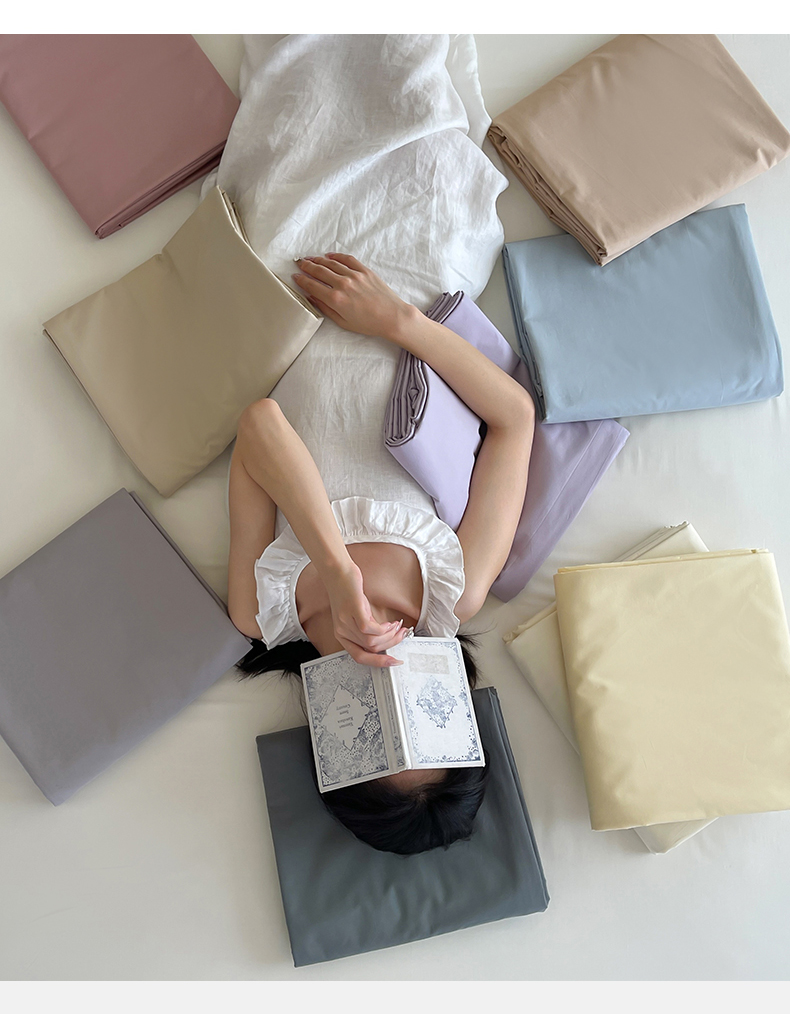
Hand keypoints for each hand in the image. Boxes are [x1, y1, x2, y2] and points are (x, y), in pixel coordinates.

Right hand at [292, 254, 412, 341]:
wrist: (392, 317)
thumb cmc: (369, 324)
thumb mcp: (343, 322)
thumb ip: (325, 308)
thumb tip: (312, 297)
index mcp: (335, 299)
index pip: (312, 285)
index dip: (301, 280)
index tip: (295, 276)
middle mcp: (343, 284)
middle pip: (319, 271)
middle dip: (306, 266)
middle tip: (299, 263)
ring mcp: (354, 275)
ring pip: (331, 263)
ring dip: (318, 260)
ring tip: (310, 258)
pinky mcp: (365, 271)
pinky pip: (347, 259)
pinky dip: (336, 256)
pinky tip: (329, 256)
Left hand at [324, 561, 408, 666]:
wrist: (337, 572)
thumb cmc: (347, 591)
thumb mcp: (354, 615)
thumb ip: (365, 628)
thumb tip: (386, 638)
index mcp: (342, 635)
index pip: (360, 657)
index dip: (378, 662)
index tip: (394, 661)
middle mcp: (342, 631)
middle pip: (370, 649)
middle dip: (390, 645)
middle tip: (401, 635)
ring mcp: (346, 622)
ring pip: (372, 641)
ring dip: (390, 636)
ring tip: (397, 626)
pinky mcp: (353, 610)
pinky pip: (371, 629)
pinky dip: (384, 629)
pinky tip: (390, 623)